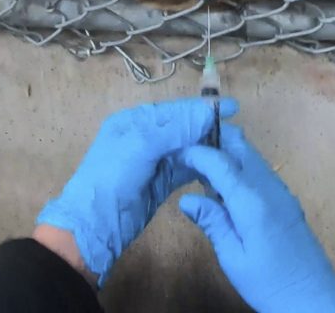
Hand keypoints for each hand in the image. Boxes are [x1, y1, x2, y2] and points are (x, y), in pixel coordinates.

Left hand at [37, 97, 238, 285]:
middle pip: (184, 128)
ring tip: (235, 150)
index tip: (233, 107)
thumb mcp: (141, 147)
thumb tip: (207, 111)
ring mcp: (154, 162)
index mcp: (135, 121)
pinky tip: (220, 168)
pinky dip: (202, 168)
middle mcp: (145, 137)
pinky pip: (186, 170)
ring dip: (209, 149)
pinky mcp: (161, 183)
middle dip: (209, 129)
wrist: (95, 225)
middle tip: (239, 134)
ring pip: (188, 149)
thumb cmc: (112, 177)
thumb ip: (175, 129)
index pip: (175, 110)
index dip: (203, 108)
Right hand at [179, 124, 334, 312]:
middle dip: (216, 140)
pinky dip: (240, 167)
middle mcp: (269, 188)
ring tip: (201, 166)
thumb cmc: (268, 283)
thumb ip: (213, 223)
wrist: (314, 297)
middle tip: (188, 148)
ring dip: (228, 152)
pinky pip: (260, 172)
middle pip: (242, 148)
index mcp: (252, 202)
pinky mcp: (287, 200)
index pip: (221, 162)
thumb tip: (186, 199)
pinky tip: (225, 185)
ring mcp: (281, 192)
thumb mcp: (233, 258)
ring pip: (252, 157)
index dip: (198, 152)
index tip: (177, 151)